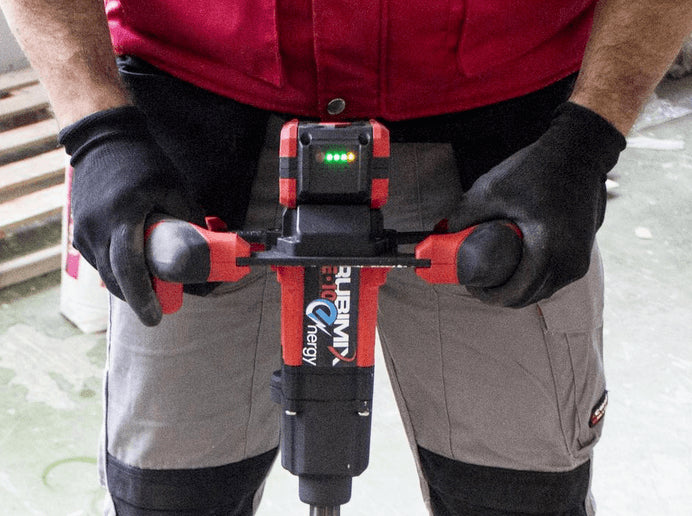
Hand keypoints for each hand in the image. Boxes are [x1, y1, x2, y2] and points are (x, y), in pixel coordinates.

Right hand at [60, 106, 203, 325]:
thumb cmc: (142, 161)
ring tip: (148, 293)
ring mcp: (83, 230)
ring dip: (125, 286)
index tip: (156, 317)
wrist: (102, 139)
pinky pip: (97, 259)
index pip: (128, 268)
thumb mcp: (173, 187)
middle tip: (156, 313)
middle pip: (114, 278)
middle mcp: (97, 228)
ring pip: (104, 272)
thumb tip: (206, 244)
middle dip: (136, 299)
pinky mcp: (78, 230)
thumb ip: (188, 217)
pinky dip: (114, 270)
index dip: (142, 296)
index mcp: (122, 217)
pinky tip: (132, 272)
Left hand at [448, 102, 625, 307]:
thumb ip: (464, 216)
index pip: (516, 292)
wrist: (578, 152)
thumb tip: (442, 236)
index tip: (473, 285)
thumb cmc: (537, 169)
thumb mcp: (491, 190)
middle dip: (502, 293)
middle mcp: (570, 260)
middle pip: (529, 297)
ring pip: (543, 290)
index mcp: (548, 248)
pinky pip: (555, 278)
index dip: (490, 295)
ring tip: (496, 273)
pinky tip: (517, 266)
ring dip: (519, 287)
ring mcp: (580, 259)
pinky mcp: (583, 253)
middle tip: (481, 281)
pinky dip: (534, 277)